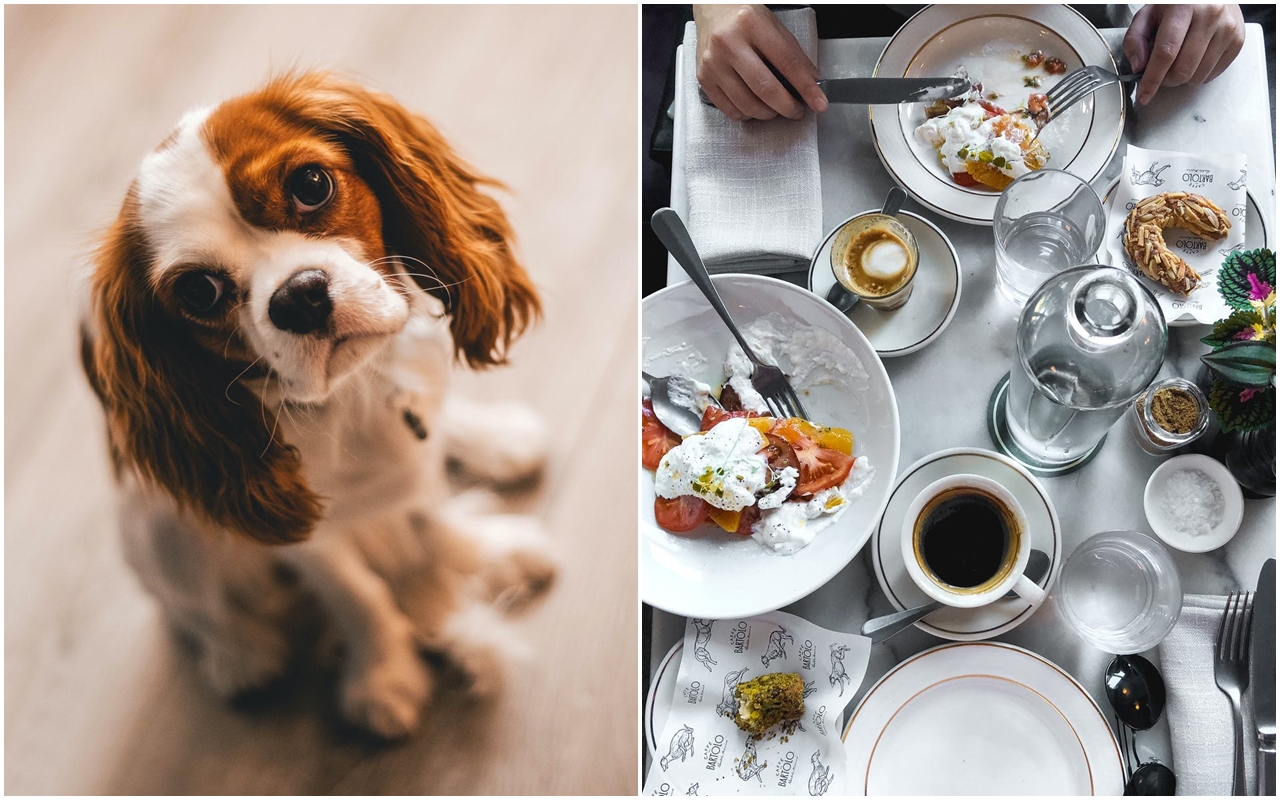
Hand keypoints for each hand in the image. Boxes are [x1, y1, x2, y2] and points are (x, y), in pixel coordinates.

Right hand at [692, 4, 826, 120]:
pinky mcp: (703, 78)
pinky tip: (755, 107)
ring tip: (776, 109)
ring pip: (746, 103)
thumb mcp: (774, 27)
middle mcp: (729, 43)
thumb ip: (793, 55)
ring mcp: (713, 62)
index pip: (787, 62)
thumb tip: (811, 85)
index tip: (819, 103)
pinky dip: (747, 114)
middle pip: (764, 88)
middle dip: (787, 106)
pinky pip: (729, 109)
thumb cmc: (745, 18)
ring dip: (768, 113)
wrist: (713, 10)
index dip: (806, 87)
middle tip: (796, 111)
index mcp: (751, 24)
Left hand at [1123, 4, 1244, 104]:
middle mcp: (1210, 15)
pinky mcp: (1238, 39)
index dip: (1153, 79)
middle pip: (1183, 68)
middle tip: (1161, 72)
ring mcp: (1227, 28)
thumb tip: (1139, 66)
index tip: (1144, 95)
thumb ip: (1135, 39)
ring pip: (1199, 75)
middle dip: (1166, 80)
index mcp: (1183, 6)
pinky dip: (1199, 75)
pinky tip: (1194, 60)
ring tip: (1178, 62)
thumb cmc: (1177, 4)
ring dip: (1183, 78)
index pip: (1166, 52)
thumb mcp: (1148, 14)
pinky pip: (1214, 73)